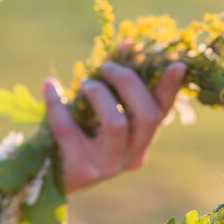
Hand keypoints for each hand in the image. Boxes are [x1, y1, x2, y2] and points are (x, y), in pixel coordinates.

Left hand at [43, 60, 185, 192]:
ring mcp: (108, 167)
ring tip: (85, 84)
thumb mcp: (99, 113)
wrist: (46, 178)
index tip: (177, 64)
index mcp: (140, 144)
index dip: (170, 89)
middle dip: (128, 82)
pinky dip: (56, 103)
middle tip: (107, 67)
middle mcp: (131, 158)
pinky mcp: (82, 171)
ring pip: (116, 123)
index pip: (161, 114)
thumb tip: (129, 45)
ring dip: (99, 94)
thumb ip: (115, 86)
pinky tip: (49, 86)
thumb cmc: (75, 137)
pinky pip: (70, 129)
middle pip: (146, 116)